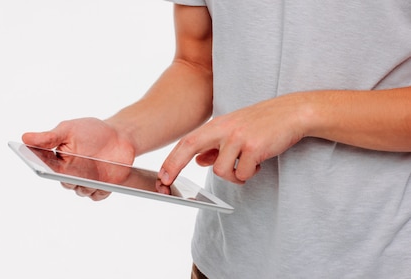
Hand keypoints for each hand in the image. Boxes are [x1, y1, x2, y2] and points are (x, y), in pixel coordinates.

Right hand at [22, 117, 135, 199]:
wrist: (119, 135)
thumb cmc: (91, 131)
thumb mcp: (69, 130)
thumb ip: (49, 137)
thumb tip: (25, 137)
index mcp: (59, 161)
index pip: (47, 170)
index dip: (45, 171)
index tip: (45, 168)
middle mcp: (71, 174)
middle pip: (66, 183)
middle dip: (71, 178)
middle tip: (75, 171)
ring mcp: (87, 182)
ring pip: (82, 191)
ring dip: (86, 184)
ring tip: (93, 174)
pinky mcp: (102, 188)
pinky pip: (97, 195)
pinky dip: (99, 190)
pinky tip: (103, 183)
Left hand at [159, 93, 308, 184]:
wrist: (292, 113)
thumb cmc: (262, 123)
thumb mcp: (234, 130)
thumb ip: (215, 146)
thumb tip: (198, 161)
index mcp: (216, 125)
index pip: (187, 141)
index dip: (172, 159)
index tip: (162, 175)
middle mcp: (224, 129)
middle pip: (190, 147)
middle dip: (174, 166)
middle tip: (166, 183)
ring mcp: (238, 137)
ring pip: (222, 171)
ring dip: (234, 175)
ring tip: (247, 165)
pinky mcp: (254, 147)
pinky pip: (244, 173)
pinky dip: (250, 173)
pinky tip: (260, 162)